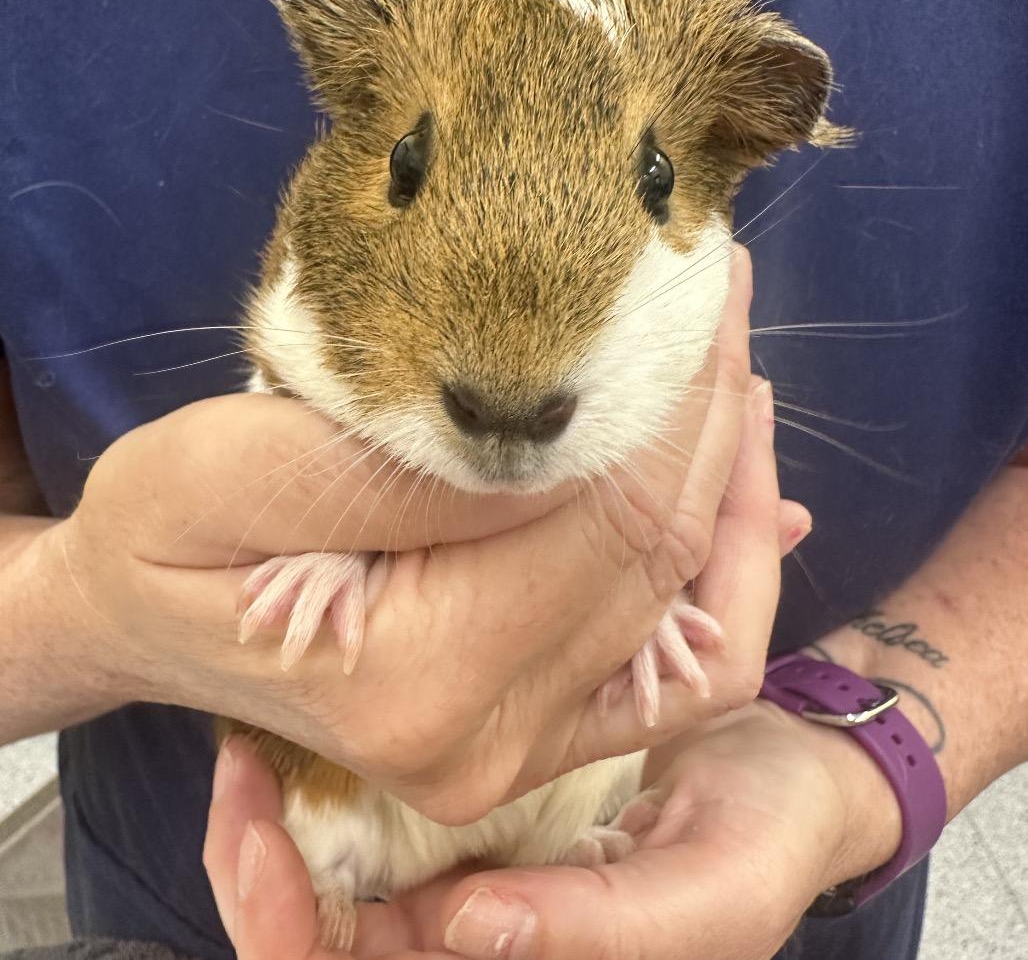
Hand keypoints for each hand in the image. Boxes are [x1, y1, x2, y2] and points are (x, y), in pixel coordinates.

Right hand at [42, 247, 789, 821]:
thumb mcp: (224, 469)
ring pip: (689, 615)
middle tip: (725, 296)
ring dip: (729, 486)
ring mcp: (520, 752)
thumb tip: (561, 438)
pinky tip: (755, 501)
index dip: (671, 399)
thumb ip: (390, 469)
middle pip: (656, 560)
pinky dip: (723, 583)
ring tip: (734, 375)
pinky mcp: (536, 738)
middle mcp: (486, 741)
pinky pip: (674, 674)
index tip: (702, 283)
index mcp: (409, 678)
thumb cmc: (160, 538)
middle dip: (708, 417)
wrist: (147, 621)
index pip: (600, 519)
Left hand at [204, 698, 895, 959]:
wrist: (784, 772)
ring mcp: (476, 873)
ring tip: (257, 738)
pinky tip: (323, 716)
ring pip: (340, 872)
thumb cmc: (763, 844)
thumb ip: (597, 928)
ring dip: (285, 812)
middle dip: (258, 864)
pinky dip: (340, 767)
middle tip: (236, 768)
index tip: (253, 834)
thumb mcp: (705, 895)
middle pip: (327, 935)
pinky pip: (384, 810)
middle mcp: (483, 932)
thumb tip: (464, 927)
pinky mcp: (484, 813)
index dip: (287, 930)